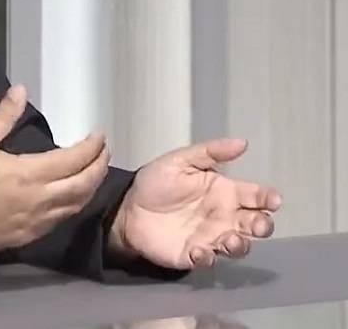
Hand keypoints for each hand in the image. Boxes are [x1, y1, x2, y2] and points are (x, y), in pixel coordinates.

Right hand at [0, 85, 110, 253]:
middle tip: (104, 152)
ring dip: (91, 187)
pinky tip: (71, 198)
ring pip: (76, 205)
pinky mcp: (30, 236)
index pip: (73, 159)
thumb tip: (21, 90)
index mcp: (29, 173)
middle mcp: (41, 200)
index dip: (91, 147)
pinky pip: (61, 220)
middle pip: (83, 185)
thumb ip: (2, 117)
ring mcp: (38, 222)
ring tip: (94, 172)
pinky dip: (74, 205)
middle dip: (99, 166)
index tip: (99, 135)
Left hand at [110, 139, 281, 268]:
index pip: (255, 196)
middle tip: (259, 225)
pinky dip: (206, 258)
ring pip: (238, 245)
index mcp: (225, 192)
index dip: (268, 198)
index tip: (273, 200)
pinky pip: (207, 260)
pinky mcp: (194, 254)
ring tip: (230, 239)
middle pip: (255, 224)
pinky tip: (198, 251)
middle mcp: (224, 216)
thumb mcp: (180, 160)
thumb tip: (242, 143)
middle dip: (263, 226)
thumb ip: (209, 152)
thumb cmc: (156, 183)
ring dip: (239, 245)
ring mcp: (211, 237)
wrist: (128, 208)